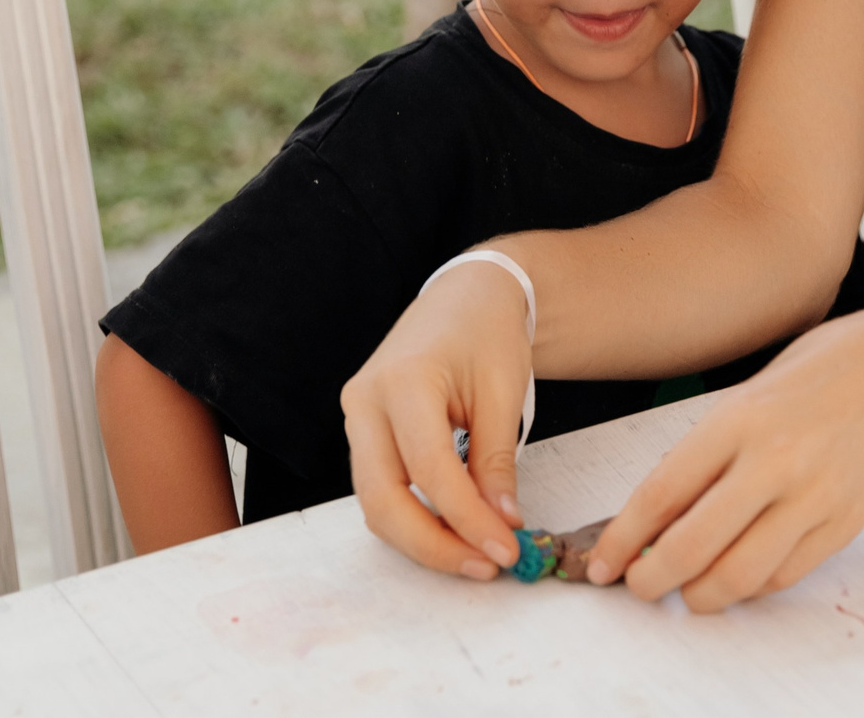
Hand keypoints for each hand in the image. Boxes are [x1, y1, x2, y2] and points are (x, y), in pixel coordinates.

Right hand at [341, 260, 532, 578]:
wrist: (465, 297)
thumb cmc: (487, 333)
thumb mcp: (502, 393)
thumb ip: (496, 462)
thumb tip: (502, 525)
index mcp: (404, 380)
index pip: (428, 469)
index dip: (466, 518)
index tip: (506, 548)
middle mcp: (366, 401)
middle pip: (382, 497)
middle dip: (433, 544)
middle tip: (486, 565)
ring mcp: (357, 416)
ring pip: (374, 502)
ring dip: (423, 538)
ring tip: (476, 554)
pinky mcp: (364, 431)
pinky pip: (380, 489)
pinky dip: (414, 517)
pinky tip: (454, 530)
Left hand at [586, 295, 863, 611]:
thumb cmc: (827, 368)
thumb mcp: (752, 392)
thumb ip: (709, 450)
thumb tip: (659, 512)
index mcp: (739, 419)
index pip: (662, 495)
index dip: (622, 539)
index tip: (602, 562)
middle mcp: (774, 462)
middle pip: (692, 547)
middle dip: (652, 580)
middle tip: (639, 587)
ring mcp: (814, 497)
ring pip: (740, 576)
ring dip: (701, 595)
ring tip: (687, 591)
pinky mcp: (845, 522)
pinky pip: (785, 575)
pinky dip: (753, 586)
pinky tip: (738, 573)